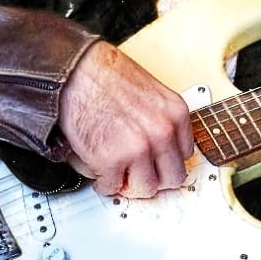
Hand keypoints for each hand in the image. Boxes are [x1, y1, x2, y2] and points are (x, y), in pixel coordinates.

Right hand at [58, 40, 193, 197]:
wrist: (75, 71)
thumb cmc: (105, 75)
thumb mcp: (151, 92)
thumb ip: (160, 120)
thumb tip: (161, 149)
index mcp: (175, 113)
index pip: (185, 155)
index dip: (166, 161)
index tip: (156, 163)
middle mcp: (162, 132)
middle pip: (172, 177)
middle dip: (154, 178)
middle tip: (139, 175)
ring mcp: (138, 148)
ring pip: (146, 188)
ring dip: (130, 183)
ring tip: (118, 173)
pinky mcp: (111, 160)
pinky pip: (113, 187)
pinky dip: (105, 184)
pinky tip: (101, 171)